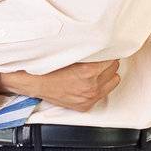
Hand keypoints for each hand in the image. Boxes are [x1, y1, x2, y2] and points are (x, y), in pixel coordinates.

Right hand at [0, 59, 121, 112]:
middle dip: (108, 63)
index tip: (106, 50)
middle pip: (114, 69)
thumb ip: (88, 50)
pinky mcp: (85, 106)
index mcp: (88, 72)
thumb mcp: (70, 53)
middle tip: (100, 59)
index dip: (108, 53)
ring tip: (98, 71)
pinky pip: (103, 94)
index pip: (112, 59)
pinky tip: (91, 82)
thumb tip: (101, 44)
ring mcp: (89, 98)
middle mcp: (91, 86)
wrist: (36, 83)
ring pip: (113, 82)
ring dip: (107, 75)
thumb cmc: (49, 68)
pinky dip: (99, 87)